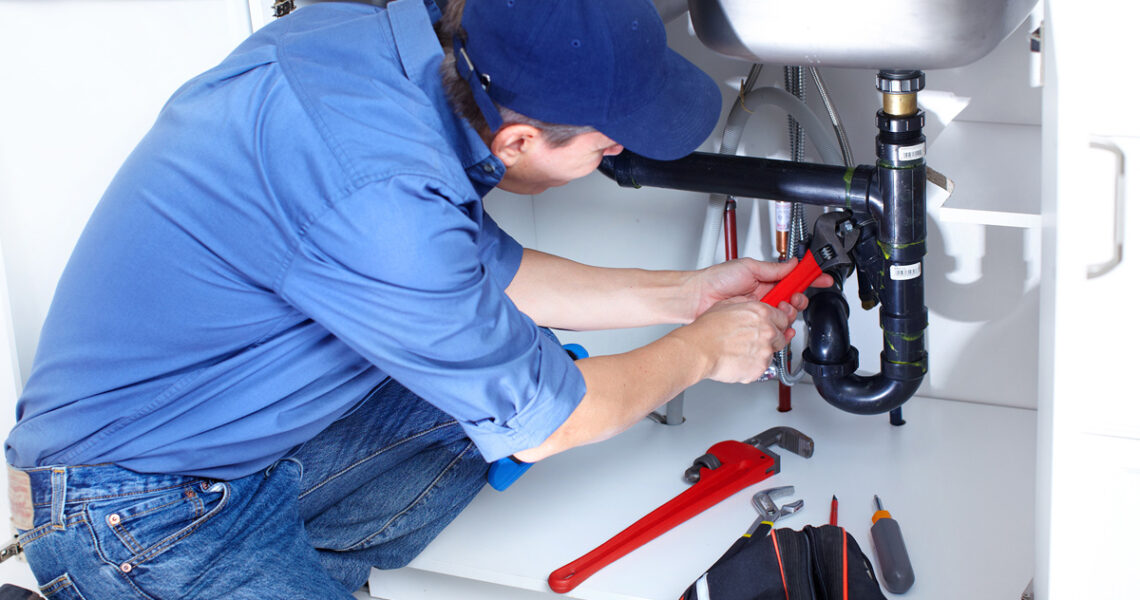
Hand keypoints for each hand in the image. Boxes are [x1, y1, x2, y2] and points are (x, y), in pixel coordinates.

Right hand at [668, 296, 794, 383]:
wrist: (699, 350)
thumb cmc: (707, 329)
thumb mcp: (727, 304)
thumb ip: (746, 304)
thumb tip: (752, 304)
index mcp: (762, 313)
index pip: (784, 317)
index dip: (778, 322)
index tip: (774, 325)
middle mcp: (767, 331)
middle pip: (782, 335)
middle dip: (771, 337)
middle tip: (754, 339)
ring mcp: (765, 351)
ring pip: (773, 352)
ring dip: (762, 352)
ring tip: (742, 350)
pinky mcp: (760, 368)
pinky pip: (762, 367)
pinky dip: (753, 365)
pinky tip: (739, 359)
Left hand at [688, 258, 832, 319]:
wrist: (698, 298)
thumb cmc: (716, 279)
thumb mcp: (748, 267)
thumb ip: (773, 268)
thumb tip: (793, 263)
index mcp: (766, 278)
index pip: (793, 278)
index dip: (810, 278)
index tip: (822, 277)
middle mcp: (765, 294)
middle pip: (794, 298)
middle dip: (800, 298)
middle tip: (793, 298)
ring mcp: (760, 310)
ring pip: (786, 314)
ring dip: (789, 312)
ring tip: (779, 308)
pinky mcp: (755, 323)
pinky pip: (774, 327)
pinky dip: (781, 327)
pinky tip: (779, 324)